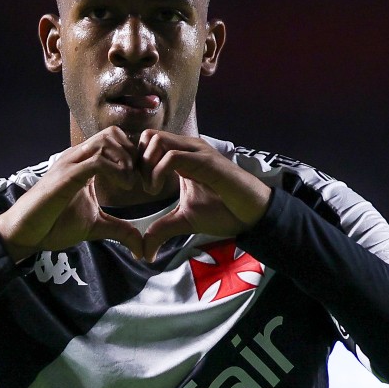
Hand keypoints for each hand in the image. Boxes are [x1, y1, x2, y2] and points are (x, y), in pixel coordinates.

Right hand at [0, 127, 145, 261]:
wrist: (26, 233)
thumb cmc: (54, 225)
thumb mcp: (95, 226)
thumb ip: (120, 230)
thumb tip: (141, 247)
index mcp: (84, 163)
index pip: (114, 140)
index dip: (133, 156)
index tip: (141, 180)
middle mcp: (77, 157)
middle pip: (112, 133)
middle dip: (132, 153)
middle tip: (138, 179)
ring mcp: (71, 164)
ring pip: (106, 141)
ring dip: (126, 160)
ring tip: (130, 183)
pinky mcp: (66, 176)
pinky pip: (97, 160)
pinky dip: (117, 171)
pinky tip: (123, 187)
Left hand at [138, 131, 272, 261]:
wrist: (252, 215)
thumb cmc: (224, 212)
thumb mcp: (184, 221)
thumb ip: (162, 230)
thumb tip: (145, 252)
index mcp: (181, 156)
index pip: (148, 143)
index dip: (136, 162)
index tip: (136, 187)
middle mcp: (187, 148)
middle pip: (148, 135)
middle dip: (137, 160)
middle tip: (141, 186)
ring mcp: (196, 152)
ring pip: (157, 139)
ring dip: (146, 164)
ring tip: (151, 189)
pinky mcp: (205, 161)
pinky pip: (172, 156)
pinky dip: (157, 172)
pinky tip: (157, 190)